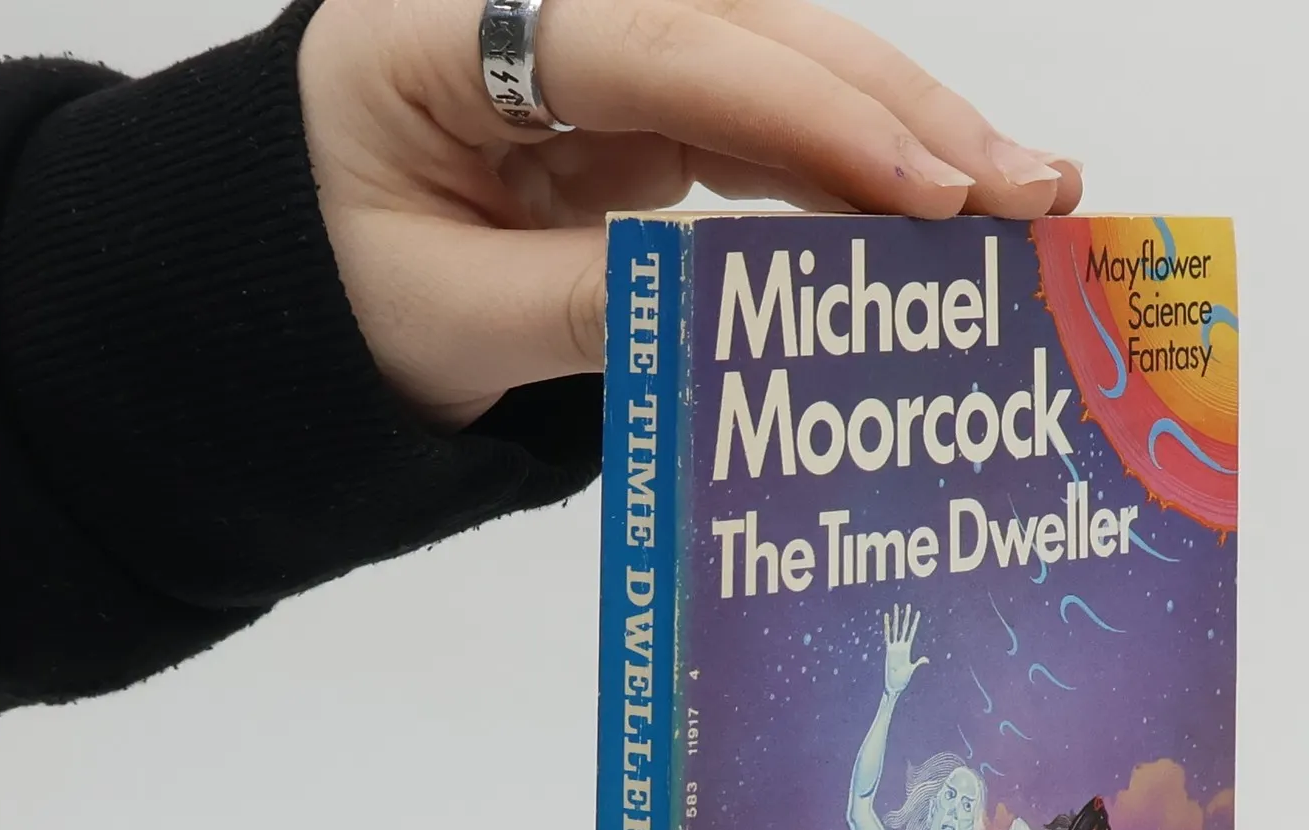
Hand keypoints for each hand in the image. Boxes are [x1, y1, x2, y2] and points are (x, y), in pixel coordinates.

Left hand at [297, 0, 1082, 428]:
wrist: (282, 290)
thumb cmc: (323, 297)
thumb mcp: (440, 319)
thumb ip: (584, 306)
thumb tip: (736, 309)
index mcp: (446, 28)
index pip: (655, 48)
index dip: (802, 116)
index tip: (926, 187)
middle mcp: (540, 12)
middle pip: (748, 31)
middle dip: (897, 109)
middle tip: (1027, 186)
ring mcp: (601, 56)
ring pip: (779, 72)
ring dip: (904, 134)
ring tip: (1021, 196)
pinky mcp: (640, 113)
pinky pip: (766, 134)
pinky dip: (852, 177)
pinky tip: (935, 211)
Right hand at [881, 603, 926, 698]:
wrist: (894, 685)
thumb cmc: (903, 679)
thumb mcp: (912, 669)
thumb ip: (919, 662)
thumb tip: (927, 660)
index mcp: (908, 648)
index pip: (912, 632)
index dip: (915, 622)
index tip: (918, 612)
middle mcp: (901, 645)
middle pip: (904, 627)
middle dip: (906, 616)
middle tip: (908, 605)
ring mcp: (894, 646)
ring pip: (895, 629)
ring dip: (895, 618)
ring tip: (896, 607)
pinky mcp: (888, 650)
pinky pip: (887, 636)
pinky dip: (886, 627)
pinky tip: (886, 617)